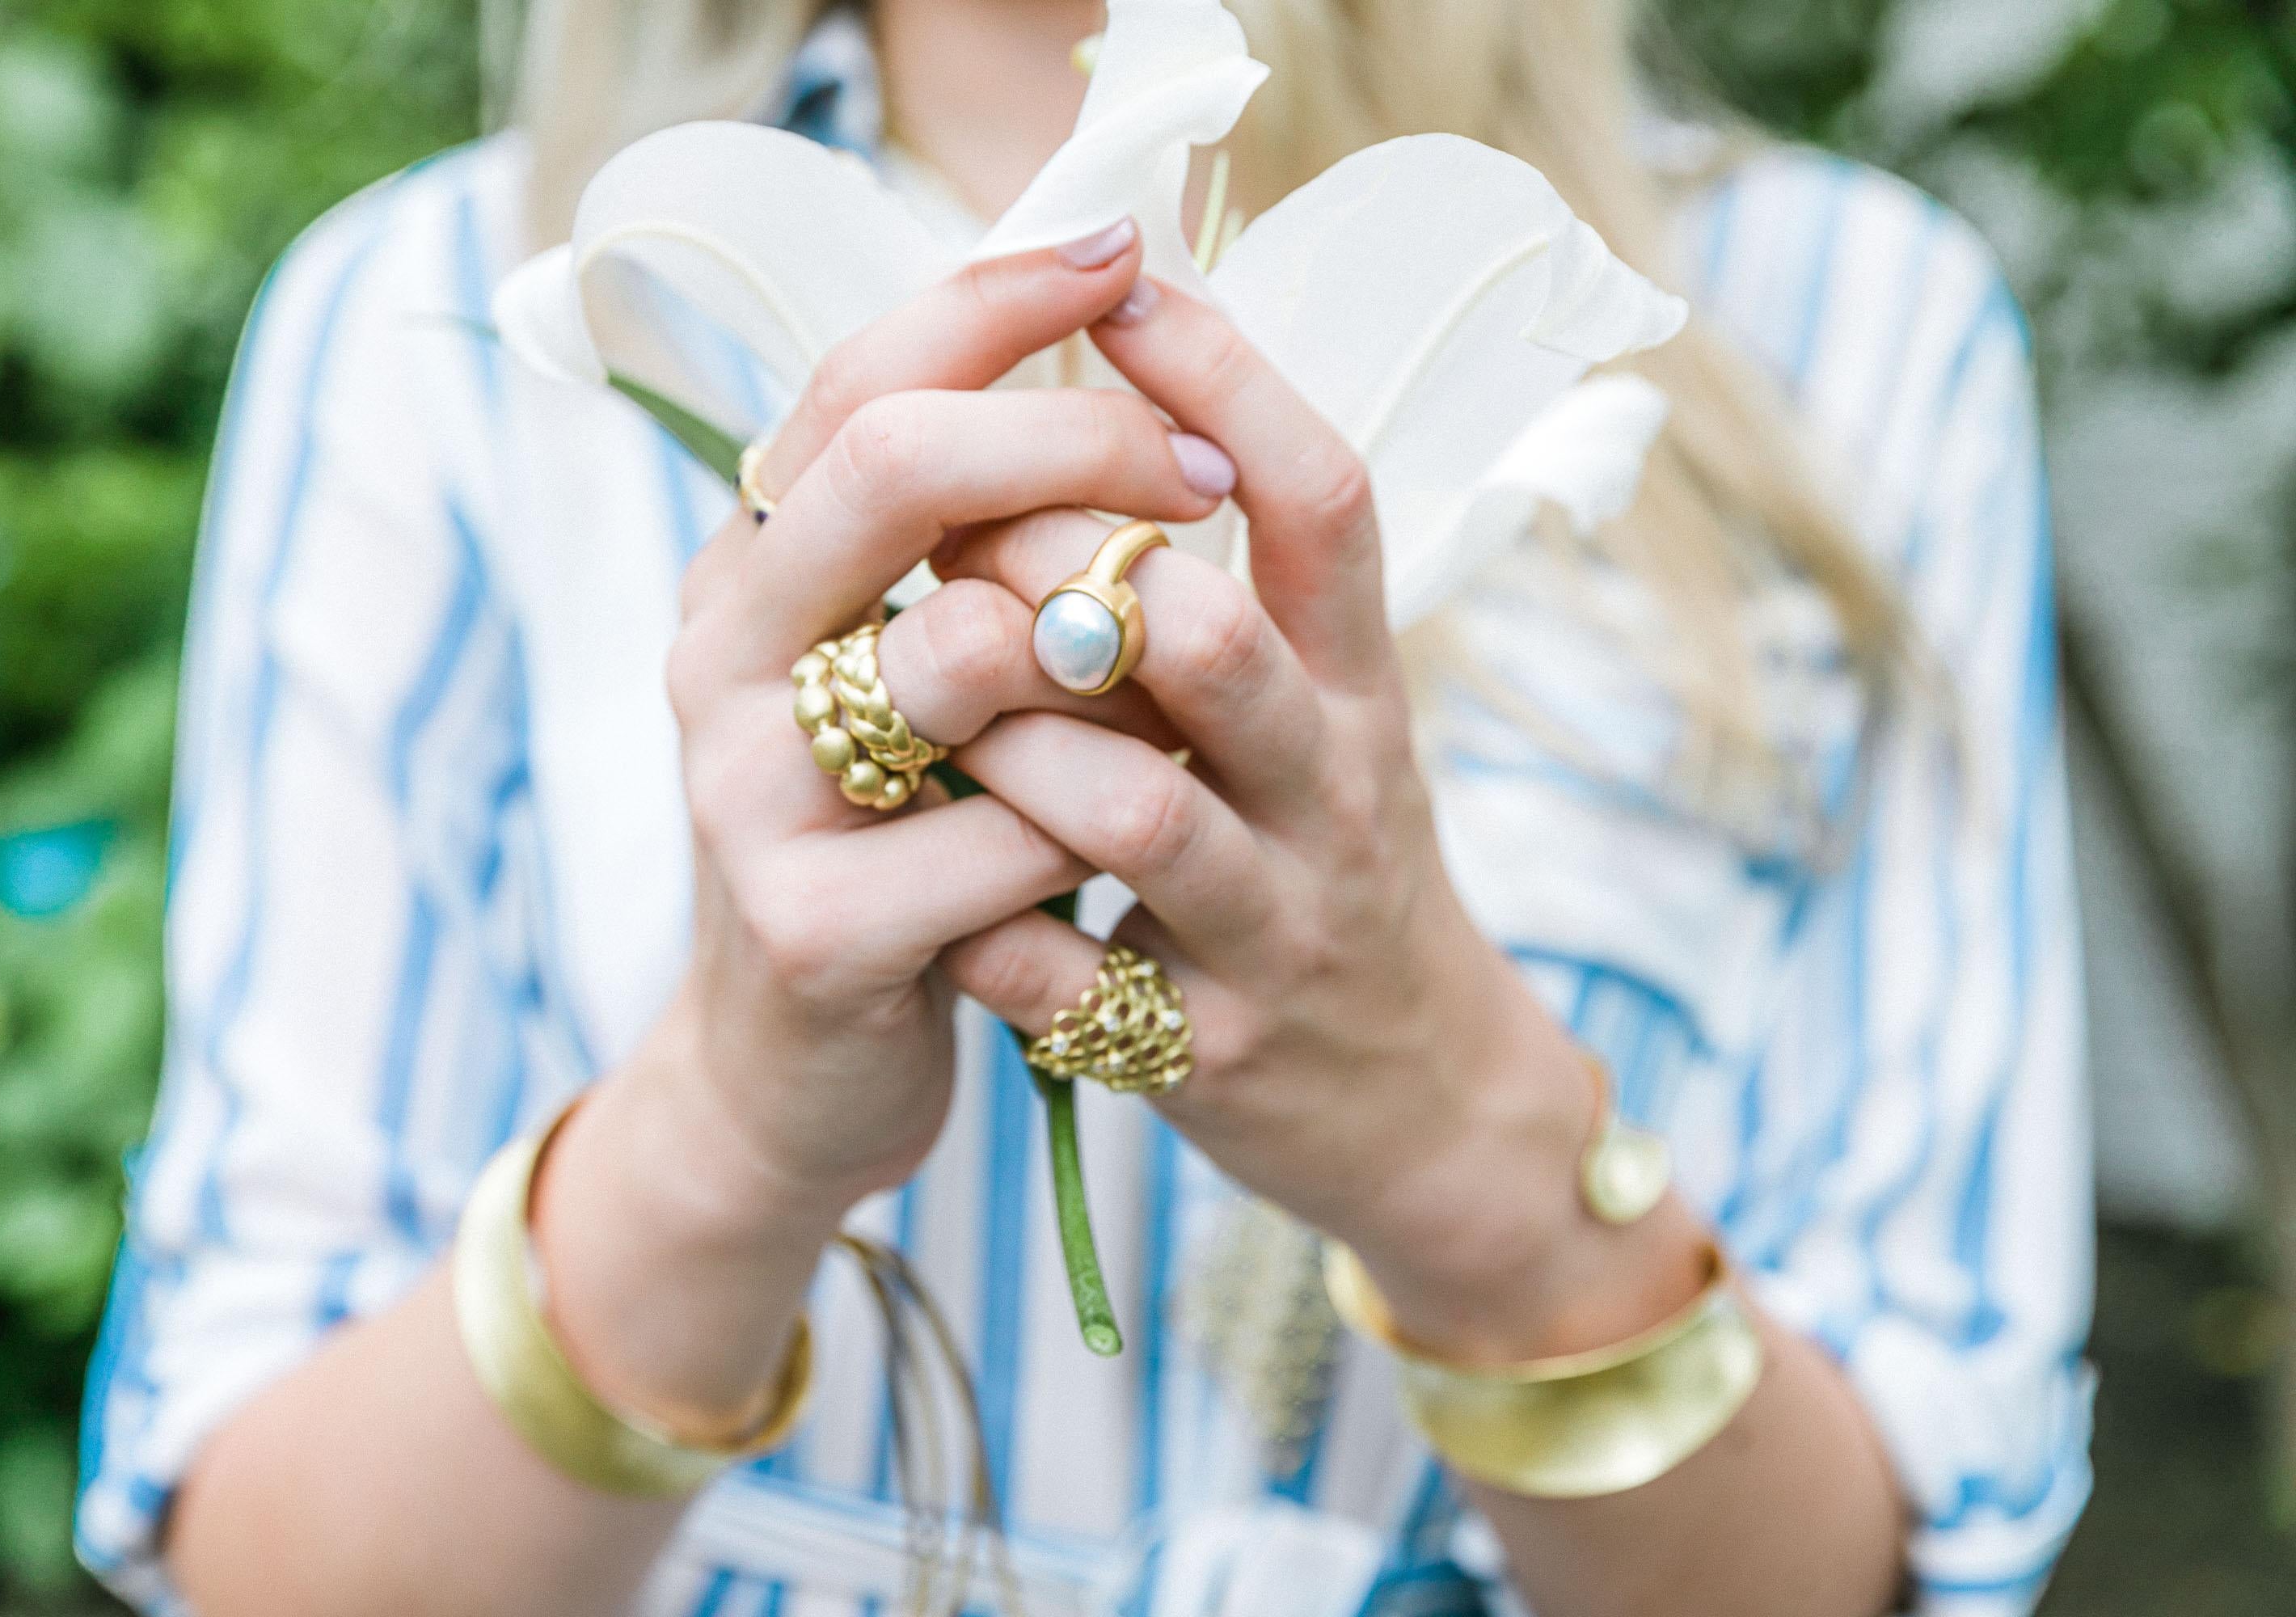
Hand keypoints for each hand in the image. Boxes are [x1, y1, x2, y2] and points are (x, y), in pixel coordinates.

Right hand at [638, 223, 1235, 1229]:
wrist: (792, 1082)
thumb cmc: (894, 849)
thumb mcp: (911, 680)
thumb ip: (969, 550)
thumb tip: (1114, 363)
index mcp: (752, 572)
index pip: (860, 379)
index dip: (992, 300)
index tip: (1122, 251)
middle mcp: (720, 656)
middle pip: (892, 468)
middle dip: (1076, 441)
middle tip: (1200, 470)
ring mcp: (748, 793)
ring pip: (968, 651)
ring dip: (1108, 661)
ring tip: (1164, 710)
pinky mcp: (811, 931)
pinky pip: (1015, 832)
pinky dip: (1102, 827)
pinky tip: (1116, 855)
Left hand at [930, 279, 1709, 1360]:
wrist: (1421, 1101)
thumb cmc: (1329, 862)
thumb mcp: (1330, 712)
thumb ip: (1240, 581)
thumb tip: (1103, 395)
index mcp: (1360, 681)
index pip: (1323, 496)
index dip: (1226, 377)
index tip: (1119, 284)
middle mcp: (1333, 788)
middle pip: (1213, 637)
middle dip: (1059, 578)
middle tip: (956, 554)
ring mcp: (1276, 925)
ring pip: (1131, 811)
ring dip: (1008, 754)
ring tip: (938, 726)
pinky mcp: (1212, 1053)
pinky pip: (1068, 985)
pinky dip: (984, 938)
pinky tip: (941, 904)